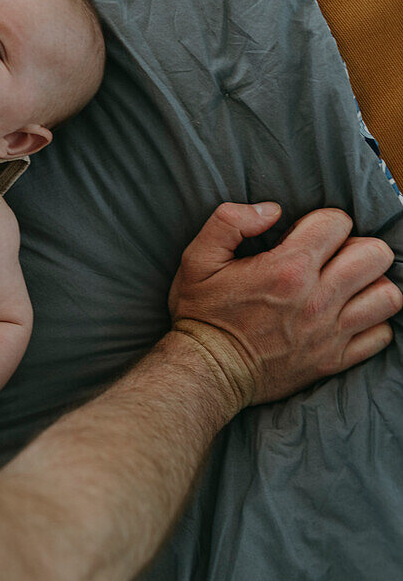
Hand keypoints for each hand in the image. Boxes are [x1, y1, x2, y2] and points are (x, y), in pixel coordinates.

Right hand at [169, 202, 401, 407]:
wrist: (206, 370)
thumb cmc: (202, 313)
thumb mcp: (197, 258)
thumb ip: (229, 221)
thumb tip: (272, 210)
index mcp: (286, 268)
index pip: (337, 223)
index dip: (321, 222)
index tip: (302, 237)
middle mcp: (316, 298)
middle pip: (375, 254)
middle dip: (354, 247)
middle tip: (329, 259)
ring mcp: (330, 332)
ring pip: (387, 295)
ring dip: (369, 285)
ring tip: (345, 286)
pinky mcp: (335, 359)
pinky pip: (381, 334)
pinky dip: (372, 322)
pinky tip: (346, 316)